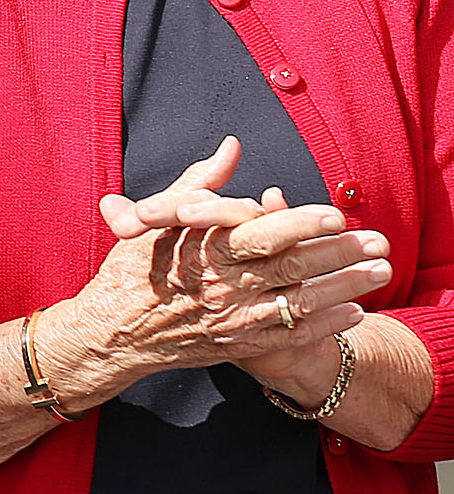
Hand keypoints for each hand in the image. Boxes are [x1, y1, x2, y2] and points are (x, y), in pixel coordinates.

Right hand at [110, 167, 385, 403]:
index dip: (300, 223)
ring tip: (380, 272)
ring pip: (301, 303)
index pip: (260, 234)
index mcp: (200, 251)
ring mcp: (234, 320)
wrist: (112, 332)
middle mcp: (221, 287)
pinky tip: (355, 311)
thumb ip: (198, 183)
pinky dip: (327, 325)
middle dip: (338, 253)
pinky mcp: (241, 345)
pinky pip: (293, 336)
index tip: (335, 212)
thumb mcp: (156, 219)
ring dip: (345, 287)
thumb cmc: (132, 268)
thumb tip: (231, 147)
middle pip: (291, 268)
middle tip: (378, 241)